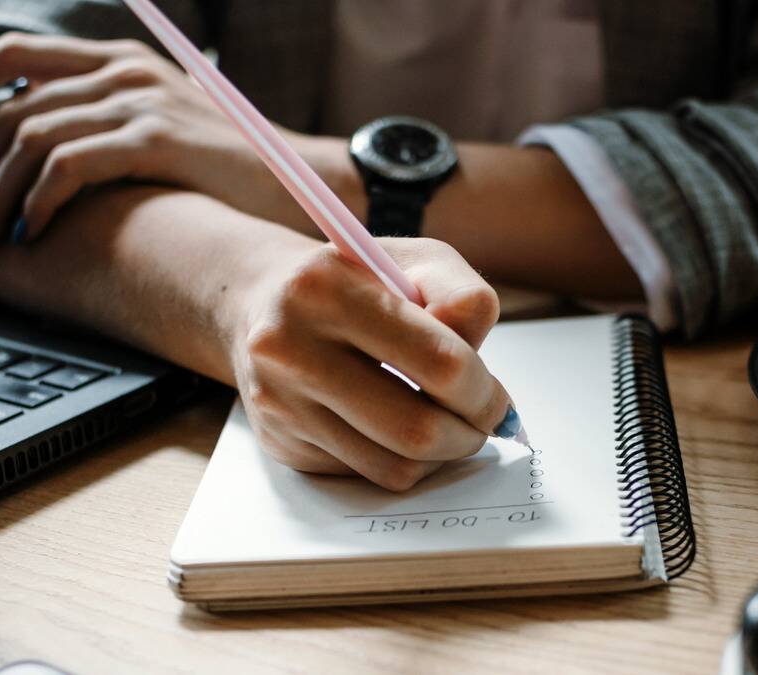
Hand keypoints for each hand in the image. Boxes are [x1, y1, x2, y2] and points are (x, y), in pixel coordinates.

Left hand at [0, 32, 288, 246]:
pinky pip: (68, 165)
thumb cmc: (231, 170)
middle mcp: (125, 72)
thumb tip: (40, 159)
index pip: (15, 56)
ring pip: (32, 137)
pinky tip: (31, 230)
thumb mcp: (164, 129)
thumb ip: (109, 125)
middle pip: (13, 104)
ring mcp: (141, 103)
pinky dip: (36, 199)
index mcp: (120, 61)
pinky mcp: (157, 140)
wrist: (304, 181)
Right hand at [231, 236, 511, 490]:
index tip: (496, 399)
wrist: (262, 302)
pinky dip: (398, 459)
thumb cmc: (355, 281)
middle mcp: (291, 347)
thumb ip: (462, 298)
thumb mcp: (415, 262)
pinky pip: (365, 474)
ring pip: (393, 466)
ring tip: (448, 426)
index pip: (440, 362)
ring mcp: (280, 402)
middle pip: (416, 429)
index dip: (483, 392)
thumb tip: (478, 370)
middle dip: (468, 434)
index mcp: (328, 288)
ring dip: (440, 456)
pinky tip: (398, 428)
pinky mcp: (280, 442)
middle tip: (481, 423)